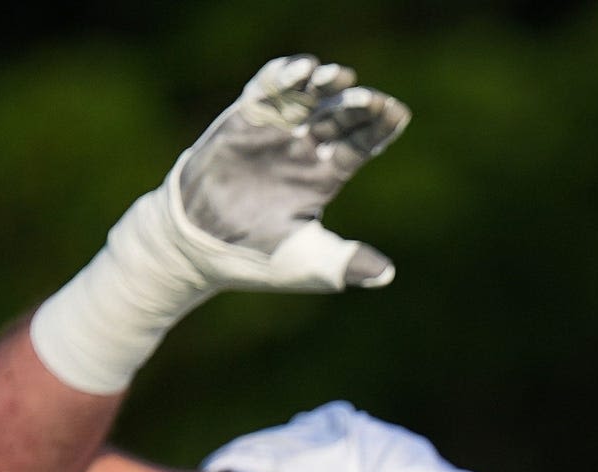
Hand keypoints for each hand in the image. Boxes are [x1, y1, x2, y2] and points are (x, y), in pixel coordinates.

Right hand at [29, 57, 410, 393]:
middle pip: (340, 117)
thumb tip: (388, 275)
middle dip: (357, 105)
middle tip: (370, 99)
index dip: (380, 128)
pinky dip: (283, 76)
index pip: (361, 145)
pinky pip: (266, 89)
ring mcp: (275, 131)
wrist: (199, 245)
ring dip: (326, 84)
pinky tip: (302, 70)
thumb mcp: (308, 262)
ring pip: (308, 97)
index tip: (398, 113)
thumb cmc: (257, 257)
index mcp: (325, 177)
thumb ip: (347, 263)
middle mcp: (304, 149)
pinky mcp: (244, 118)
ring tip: (340, 77)